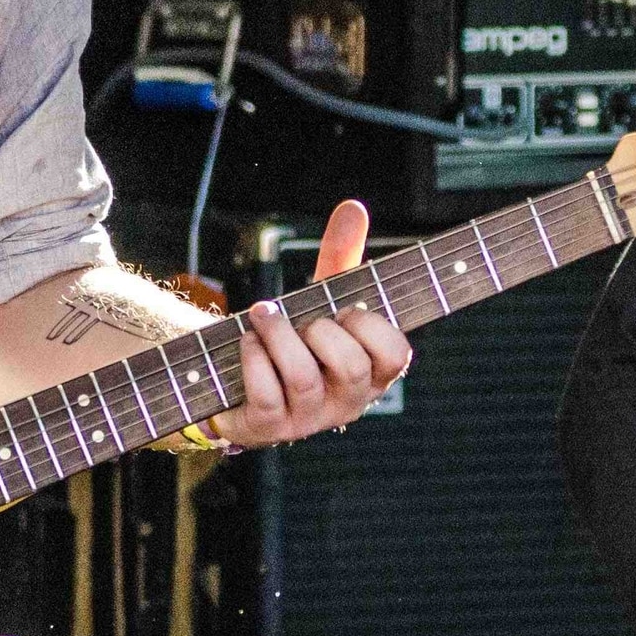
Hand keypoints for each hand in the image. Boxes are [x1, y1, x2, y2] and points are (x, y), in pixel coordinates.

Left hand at [211, 199, 412, 448]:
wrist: (239, 380)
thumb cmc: (295, 340)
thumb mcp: (322, 299)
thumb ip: (341, 256)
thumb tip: (353, 209)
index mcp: (372, 373)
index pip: (395, 354)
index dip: (370, 325)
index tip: (346, 310)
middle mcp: (346, 402)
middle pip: (351, 366)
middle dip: (322, 330)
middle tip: (305, 321)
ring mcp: (308, 419)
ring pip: (304, 377)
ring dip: (279, 334)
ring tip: (263, 316)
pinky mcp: (269, 426)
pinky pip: (267, 393)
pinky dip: (254, 357)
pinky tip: (247, 340)